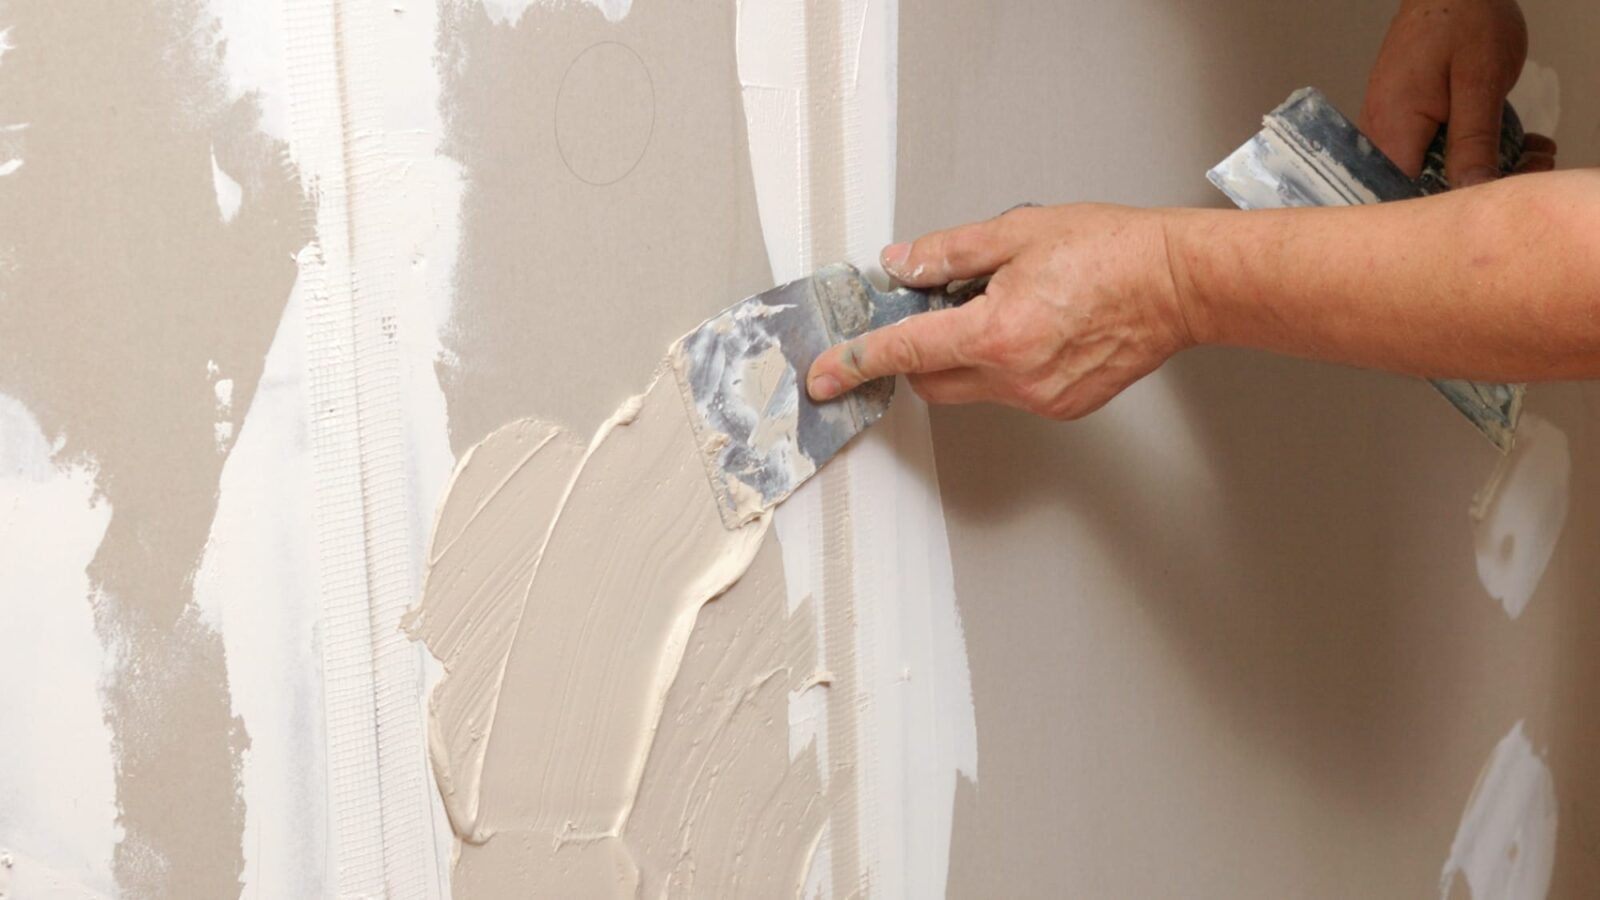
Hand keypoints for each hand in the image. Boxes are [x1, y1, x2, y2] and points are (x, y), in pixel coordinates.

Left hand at [806, 205, 1197, 420]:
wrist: (1178, 283)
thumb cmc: (1112, 251)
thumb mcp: (1016, 233)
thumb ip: (948, 254)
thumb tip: (901, 265)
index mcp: (996, 333)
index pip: (905, 351)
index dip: (856, 362)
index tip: (826, 377)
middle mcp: (1015, 376)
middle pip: (930, 379)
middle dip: (920, 350)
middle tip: (945, 305)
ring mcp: (1040, 398)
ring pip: (969, 387)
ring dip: (965, 354)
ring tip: (1009, 306)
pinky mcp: (1062, 406)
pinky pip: (1008, 391)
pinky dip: (1002, 364)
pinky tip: (1036, 326)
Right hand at [1360, 0, 1551, 184]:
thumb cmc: (1463, 21)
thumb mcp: (1480, 81)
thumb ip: (1474, 140)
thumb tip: (1470, 190)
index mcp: (1393, 128)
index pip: (1405, 196)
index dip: (1447, 207)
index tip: (1496, 195)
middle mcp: (1380, 134)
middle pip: (1418, 189)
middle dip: (1476, 187)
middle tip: (1531, 165)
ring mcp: (1389, 128)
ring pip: (1430, 173)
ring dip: (1481, 170)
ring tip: (1529, 152)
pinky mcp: (1403, 121)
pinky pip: (1432, 154)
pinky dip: (1471, 153)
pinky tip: (1508, 144)